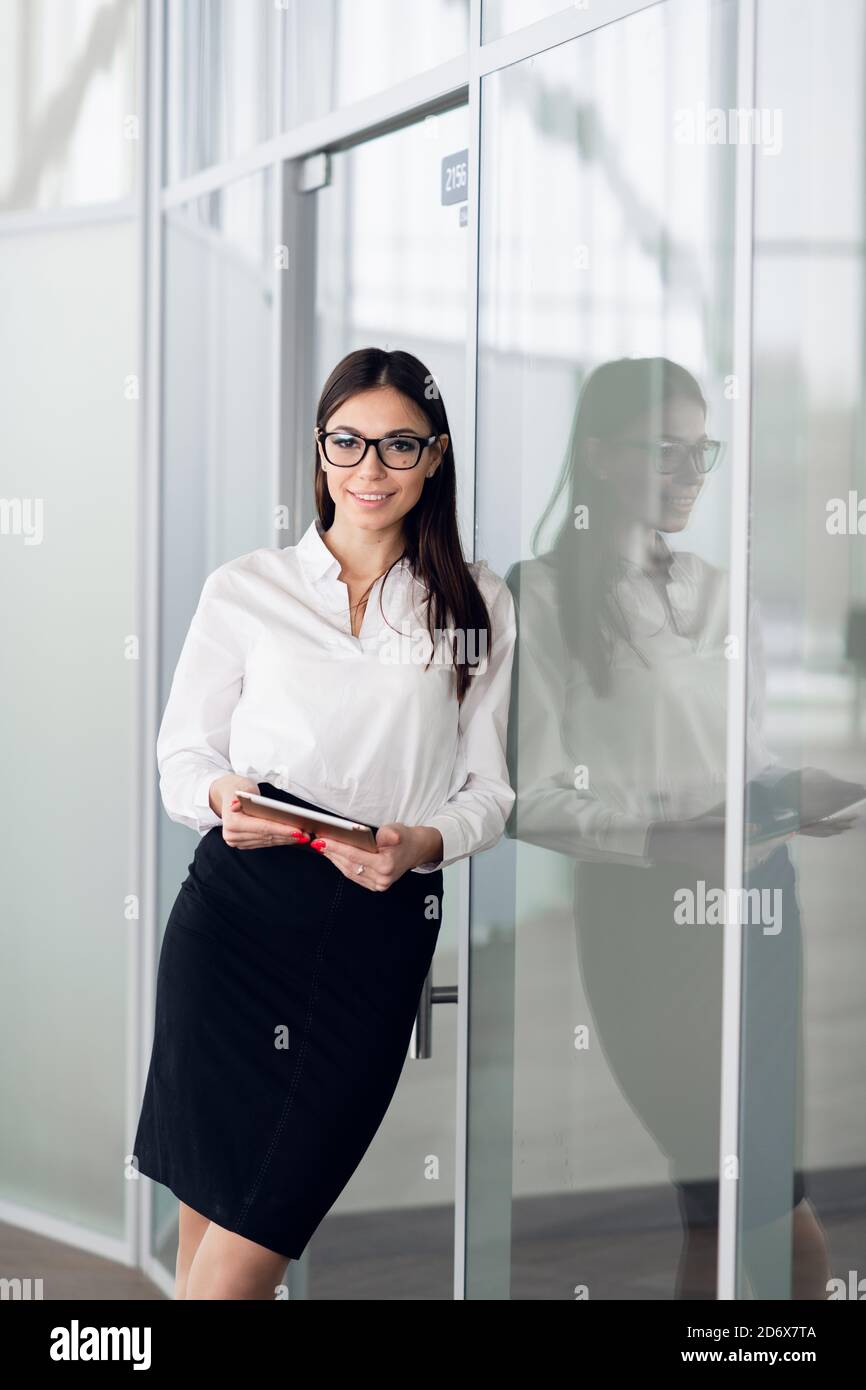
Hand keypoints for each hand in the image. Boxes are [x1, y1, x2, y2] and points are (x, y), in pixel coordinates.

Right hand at [208, 774, 311, 849]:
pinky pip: (265, 843)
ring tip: (303, 837)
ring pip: (268, 841)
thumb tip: (264, 807)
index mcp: (231, 822)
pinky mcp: (244, 844)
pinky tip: (292, 838)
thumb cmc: (238, 789)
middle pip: (267, 836)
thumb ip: (252, 798)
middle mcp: (232, 835)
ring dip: (286, 839)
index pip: (262, 827)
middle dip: (288, 835)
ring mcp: (237, 842)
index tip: (298, 830)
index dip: (282, 829)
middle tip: (306, 834)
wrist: (227, 795)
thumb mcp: (245, 788)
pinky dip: (279, 840)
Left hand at [310, 823, 442, 891]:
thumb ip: (389, 834)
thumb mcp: (397, 830)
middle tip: (317, 841)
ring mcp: (378, 885)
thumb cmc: (403, 838)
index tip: (323, 840)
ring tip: (322, 847)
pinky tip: (333, 856)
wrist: (415, 850)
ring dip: (334, 859)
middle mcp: (381, 879)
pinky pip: (353, 875)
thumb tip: (380, 837)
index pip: (355, 856)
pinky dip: (341, 865)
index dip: (338, 847)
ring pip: (349, 871)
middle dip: (332, 853)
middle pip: (349, 864)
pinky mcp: (374, 886)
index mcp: (386, 865)